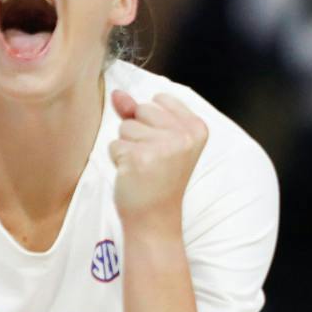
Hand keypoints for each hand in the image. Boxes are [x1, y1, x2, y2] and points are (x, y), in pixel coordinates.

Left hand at [108, 90, 207, 230]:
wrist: (155, 217)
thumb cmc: (158, 178)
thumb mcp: (159, 140)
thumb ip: (138, 112)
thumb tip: (116, 94)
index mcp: (197, 128)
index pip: (160, 99)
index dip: (153, 122)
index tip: (164, 147)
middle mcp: (184, 136)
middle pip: (142, 110)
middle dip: (138, 132)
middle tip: (152, 159)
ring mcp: (163, 146)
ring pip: (126, 127)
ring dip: (127, 147)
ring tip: (143, 168)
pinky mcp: (140, 157)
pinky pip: (115, 145)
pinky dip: (119, 160)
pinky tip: (134, 175)